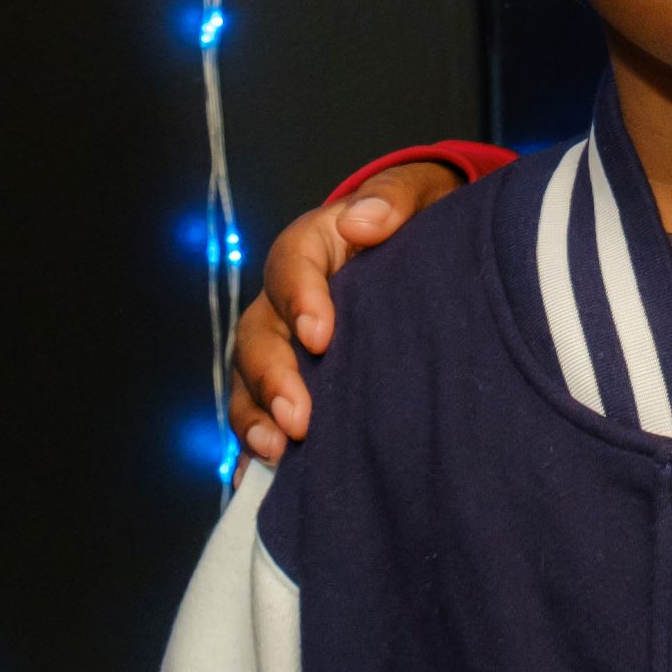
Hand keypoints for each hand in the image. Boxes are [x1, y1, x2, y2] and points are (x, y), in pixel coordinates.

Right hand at [227, 162, 460, 459]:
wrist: (422, 245)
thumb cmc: (417, 219)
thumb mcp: (417, 194)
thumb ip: (394, 199)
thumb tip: (362, 221)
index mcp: (313, 244)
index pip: (291, 264)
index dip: (299, 300)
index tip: (322, 335)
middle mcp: (286, 295)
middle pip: (260, 331)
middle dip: (273, 376)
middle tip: (299, 418)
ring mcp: (283, 340)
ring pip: (248, 376)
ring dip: (256, 415)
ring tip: (277, 450)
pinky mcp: (292, 378)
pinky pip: (260, 409)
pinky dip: (257, 441)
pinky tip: (263, 477)